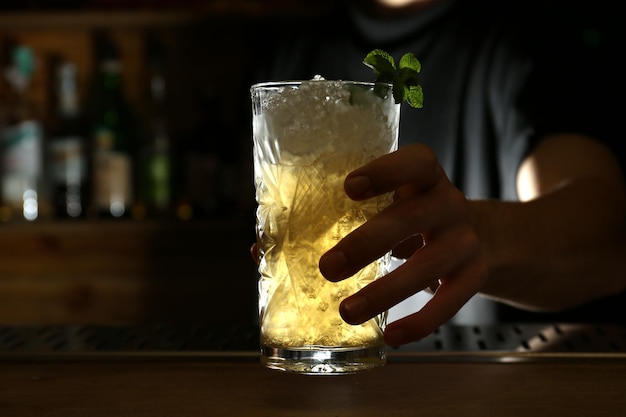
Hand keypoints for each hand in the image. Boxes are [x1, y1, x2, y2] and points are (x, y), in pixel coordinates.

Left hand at [319, 143, 487, 345]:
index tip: (349, 188)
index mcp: (426, 176)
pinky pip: (451, 302)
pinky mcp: (475, 274)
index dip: (386, 172)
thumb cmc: (414, 215)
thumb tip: (273, 249)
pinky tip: (392, 336)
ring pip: (429, 265)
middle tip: (328, 267)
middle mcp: (450, 203)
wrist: (475, 235)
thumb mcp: (395, 200)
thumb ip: (351, 213)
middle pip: (412, 217)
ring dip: (385, 292)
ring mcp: (466, 240)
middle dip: (368, 243)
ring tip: (347, 312)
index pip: (416, 162)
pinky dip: (421, 322)